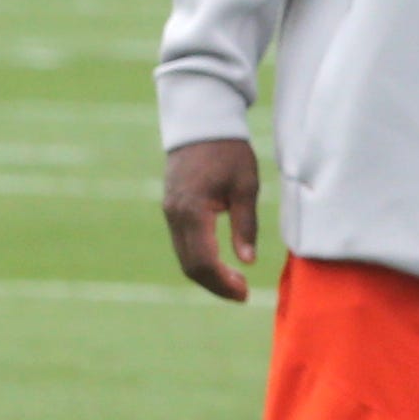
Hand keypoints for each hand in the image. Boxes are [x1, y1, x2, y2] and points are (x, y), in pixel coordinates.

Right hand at [162, 138, 259, 301]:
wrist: (201, 124)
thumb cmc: (229, 152)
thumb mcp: (246, 187)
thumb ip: (245, 225)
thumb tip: (248, 261)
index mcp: (193, 211)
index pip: (203, 260)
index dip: (222, 282)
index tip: (244, 294)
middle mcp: (175, 215)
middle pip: (190, 265)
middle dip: (215, 284)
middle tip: (242, 294)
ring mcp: (170, 212)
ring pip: (184, 256)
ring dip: (207, 274)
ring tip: (236, 283)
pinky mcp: (172, 209)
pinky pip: (183, 243)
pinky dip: (199, 259)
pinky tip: (221, 264)